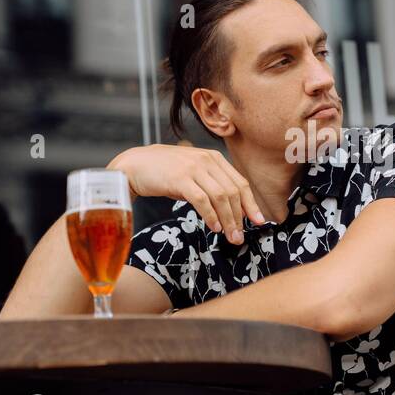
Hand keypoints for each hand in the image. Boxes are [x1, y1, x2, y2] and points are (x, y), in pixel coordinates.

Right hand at [109, 144, 265, 244]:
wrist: (134, 165)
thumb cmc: (164, 173)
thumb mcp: (192, 173)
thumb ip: (211, 185)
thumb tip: (232, 210)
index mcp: (214, 158)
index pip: (240, 182)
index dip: (251, 204)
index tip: (259, 221)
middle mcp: (206, 160)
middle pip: (233, 192)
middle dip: (240, 217)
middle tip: (240, 236)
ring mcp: (193, 168)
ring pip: (220, 197)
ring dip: (228, 220)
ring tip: (230, 236)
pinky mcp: (180, 178)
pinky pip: (202, 200)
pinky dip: (211, 216)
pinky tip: (214, 227)